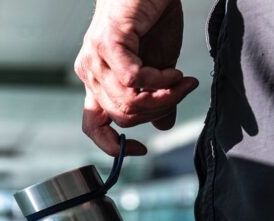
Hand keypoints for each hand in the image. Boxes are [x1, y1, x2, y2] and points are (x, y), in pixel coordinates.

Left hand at [74, 0, 198, 155]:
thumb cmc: (152, 17)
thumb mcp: (160, 65)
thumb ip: (157, 96)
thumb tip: (163, 125)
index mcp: (97, 81)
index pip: (92, 126)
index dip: (112, 146)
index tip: (140, 150)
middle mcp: (90, 73)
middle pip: (122, 116)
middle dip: (158, 110)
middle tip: (182, 92)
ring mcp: (95, 58)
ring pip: (128, 101)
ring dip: (163, 96)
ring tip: (181, 81)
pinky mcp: (107, 43)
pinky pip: (133, 80)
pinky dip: (159, 81)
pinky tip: (173, 72)